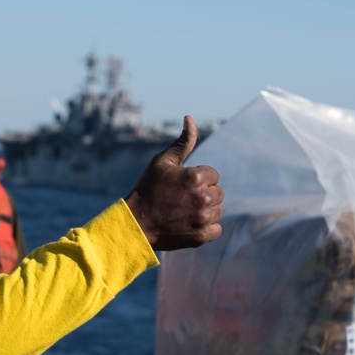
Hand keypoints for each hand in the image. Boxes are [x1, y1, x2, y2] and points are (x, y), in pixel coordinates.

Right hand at [124, 116, 222, 250]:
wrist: (136, 224)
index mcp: (196, 177)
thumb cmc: (148, 190)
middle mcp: (203, 198)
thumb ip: (182, 142)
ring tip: (185, 212)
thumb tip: (190, 118)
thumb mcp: (162, 162)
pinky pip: (216, 229)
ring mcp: (203, 218)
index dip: (198, 179)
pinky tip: (190, 223)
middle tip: (182, 200)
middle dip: (204, 194)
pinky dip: (206, 227)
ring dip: (206, 211)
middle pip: (218, 193)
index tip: (182, 186)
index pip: (213, 175)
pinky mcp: (201, 236)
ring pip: (218, 211)